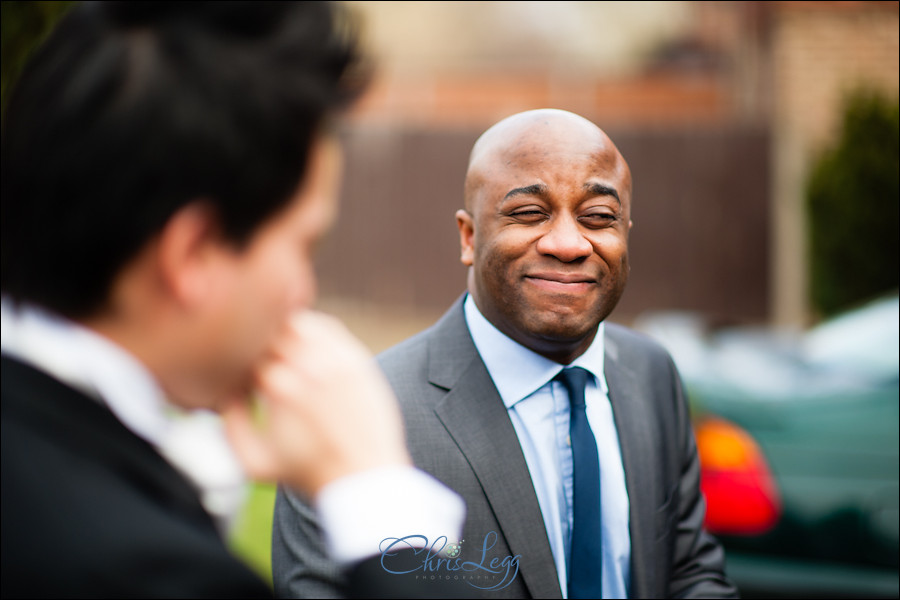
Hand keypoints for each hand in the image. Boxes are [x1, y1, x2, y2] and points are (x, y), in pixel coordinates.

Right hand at [221, 311, 410, 496]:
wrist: (363, 476)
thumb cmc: (306, 473)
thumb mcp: (253, 462)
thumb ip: (227, 425)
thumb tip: (219, 390)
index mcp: (279, 388)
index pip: (242, 351)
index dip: (232, 360)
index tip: (236, 376)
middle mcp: (309, 367)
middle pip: (267, 331)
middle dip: (254, 342)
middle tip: (253, 359)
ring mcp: (336, 359)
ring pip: (295, 322)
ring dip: (280, 330)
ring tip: (275, 349)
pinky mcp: (356, 359)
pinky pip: (326, 327)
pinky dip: (308, 329)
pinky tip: (301, 346)